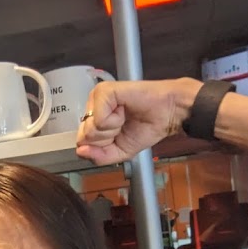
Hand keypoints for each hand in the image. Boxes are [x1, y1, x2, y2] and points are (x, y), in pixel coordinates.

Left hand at [75, 77, 200, 164]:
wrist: (167, 114)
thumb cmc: (145, 128)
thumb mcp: (119, 152)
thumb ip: (99, 157)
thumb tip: (80, 151)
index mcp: (93, 119)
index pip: (82, 143)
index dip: (102, 147)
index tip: (119, 136)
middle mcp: (91, 107)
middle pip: (84, 137)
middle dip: (106, 139)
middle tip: (122, 126)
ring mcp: (96, 98)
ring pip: (90, 129)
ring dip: (112, 130)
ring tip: (124, 118)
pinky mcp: (103, 91)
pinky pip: (98, 120)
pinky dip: (114, 121)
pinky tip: (124, 110)